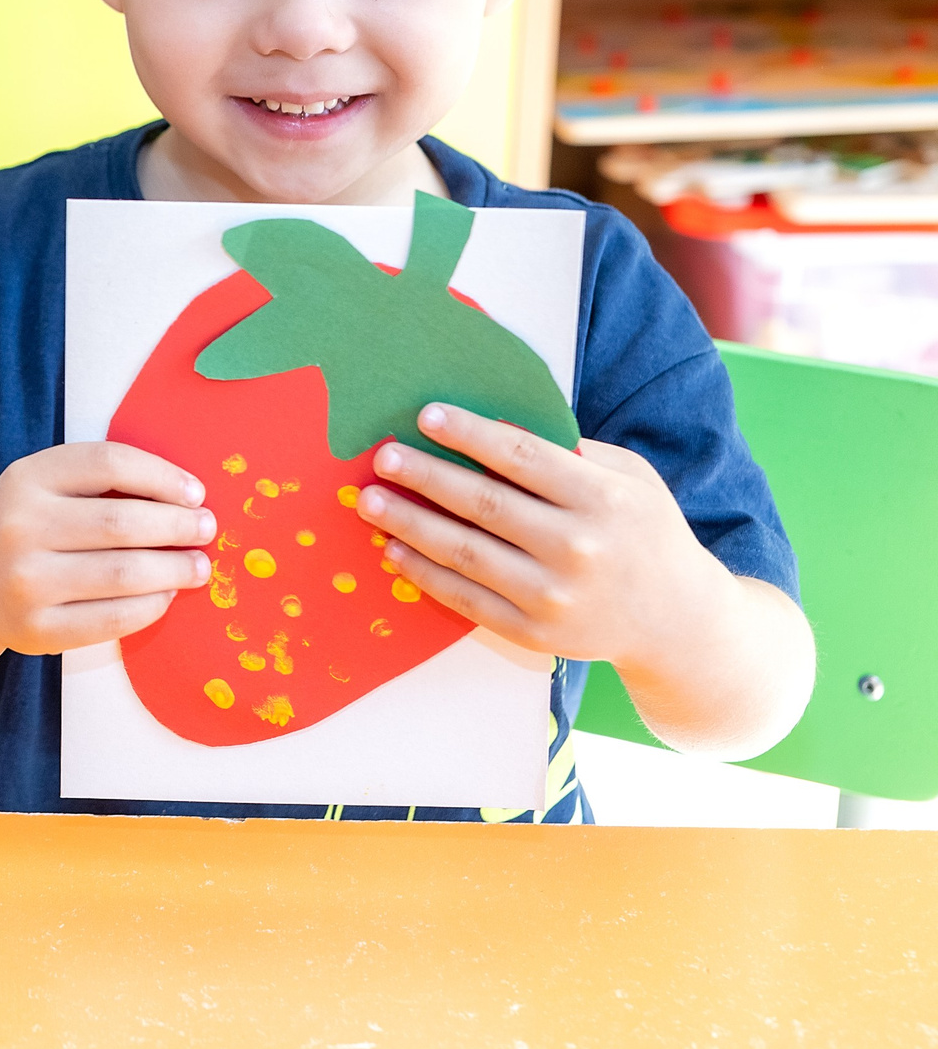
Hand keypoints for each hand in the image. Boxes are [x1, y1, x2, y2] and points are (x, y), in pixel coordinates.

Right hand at [0, 442, 213, 655]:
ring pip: (122, 574)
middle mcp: (20, 527)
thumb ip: (100, 481)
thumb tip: (186, 500)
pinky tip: (165, 596)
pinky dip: (150, 606)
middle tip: (206, 530)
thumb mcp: (45, 486)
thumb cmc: (28, 527)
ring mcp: (25, 582)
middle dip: (178, 526)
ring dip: (174, 570)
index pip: (109, 464)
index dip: (162, 476)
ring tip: (198, 567)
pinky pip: (111, 620)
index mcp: (27, 479)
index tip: (196, 493)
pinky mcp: (37, 630)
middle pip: (120, 522)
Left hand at [356, 403, 729, 667]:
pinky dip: (423, 572)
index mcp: (605, 499)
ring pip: (464, 552)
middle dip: (425, 476)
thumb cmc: (646, 534)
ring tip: (369, 500)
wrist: (679, 624)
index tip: (425, 415)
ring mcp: (553, 596)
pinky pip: (465, 598)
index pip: (523, 458)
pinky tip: (393, 549)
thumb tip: (495, 427)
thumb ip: (572, 452)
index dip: (469, 435)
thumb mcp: (631, 480)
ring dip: (408, 523)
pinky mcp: (534, 633)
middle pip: (483, 503)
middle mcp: (578, 548)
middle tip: (381, 456)